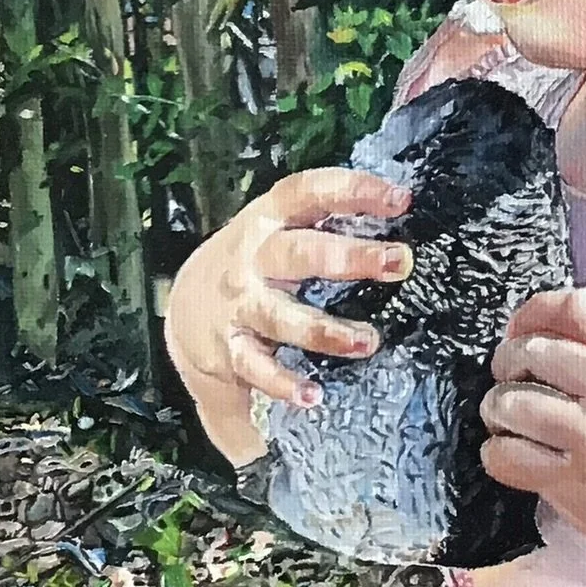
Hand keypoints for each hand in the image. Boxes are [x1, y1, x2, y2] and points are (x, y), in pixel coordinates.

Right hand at [163, 168, 415, 429]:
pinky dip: (284, 384)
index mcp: (268, 219)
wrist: (185, 308)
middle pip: (301, 253)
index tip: (400, 199)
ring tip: (368, 341)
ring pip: (282, 317)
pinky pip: (257, 369)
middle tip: (399, 262)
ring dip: (326, 331)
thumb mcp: (279, 228)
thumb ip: (325, 217)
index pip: (309, 192)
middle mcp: (252, 259)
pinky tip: (313, 396)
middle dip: (351, 257)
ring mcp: (239, 305)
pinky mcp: (229, 349)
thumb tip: (400, 203)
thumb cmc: (255, 262)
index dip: (353, 191)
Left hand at [481, 287, 585, 552]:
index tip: (519, 328)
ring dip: (497, 407)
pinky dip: (496, 451)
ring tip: (506, 416)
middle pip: (532, 351)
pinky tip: (508, 451)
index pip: (577, 307)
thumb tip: (531, 327)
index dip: (534, 311)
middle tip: (509, 378)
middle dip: (507, 362)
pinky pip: (508, 455)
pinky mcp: (575, 477)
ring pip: (512, 402)